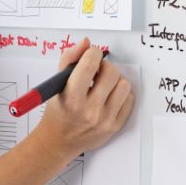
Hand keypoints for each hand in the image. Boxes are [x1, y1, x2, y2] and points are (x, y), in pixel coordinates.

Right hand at [32, 37, 133, 157]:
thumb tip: (86, 43)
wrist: (59, 141)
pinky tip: (109, 97)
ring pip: (124, 85)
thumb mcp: (56, 84)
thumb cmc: (58, 110)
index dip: (92, 53)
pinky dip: (120, 95)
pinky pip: (129, 100)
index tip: (90, 56)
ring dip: (115, 80)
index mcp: (71, 97)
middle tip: (97, 72)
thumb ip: (69, 59)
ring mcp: (104, 120)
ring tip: (104, 85)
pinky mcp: (115, 127)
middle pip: (111, 72)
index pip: (90, 64)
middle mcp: (89, 110)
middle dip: (104, 67)